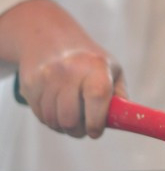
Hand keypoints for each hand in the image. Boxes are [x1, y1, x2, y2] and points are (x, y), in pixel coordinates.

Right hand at [0, 0, 125, 137]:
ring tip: (71, 116)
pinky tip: (57, 108)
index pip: (97, 97)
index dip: (96, 122)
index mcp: (96, 66)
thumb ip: (120, 97)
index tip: (96, 131)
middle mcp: (70, 69)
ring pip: (54, 120)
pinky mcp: (31, 83)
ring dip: (64, 127)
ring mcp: (48, 76)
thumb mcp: (112, 70)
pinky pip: (41, 115)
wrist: (51, 39)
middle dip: (78, 131)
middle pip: (70, 118)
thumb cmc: (90, 62)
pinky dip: (50, 119)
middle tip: (83, 128)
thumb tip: (126, 120)